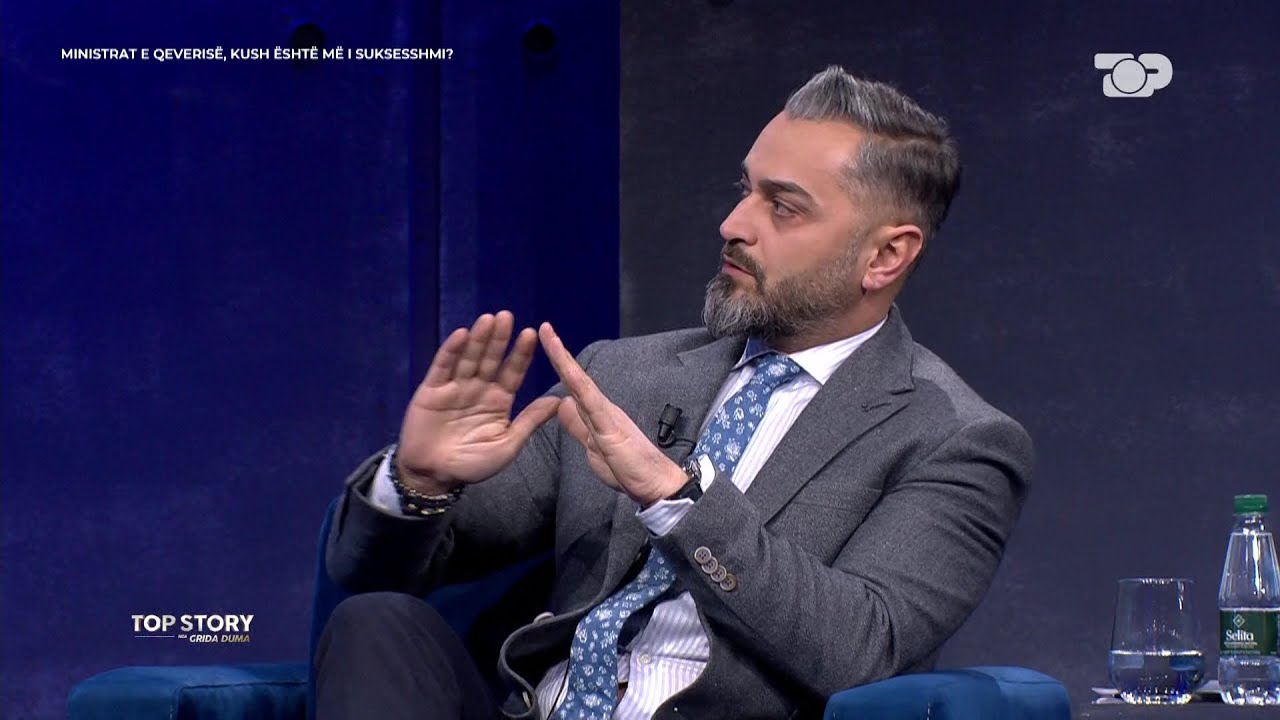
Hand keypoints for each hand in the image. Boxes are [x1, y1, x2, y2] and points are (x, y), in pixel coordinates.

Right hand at [396, 311, 561, 493]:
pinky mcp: (431, 390)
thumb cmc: (473, 464)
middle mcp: (478, 389)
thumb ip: (530, 421)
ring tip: (488, 319)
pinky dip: (451, 350)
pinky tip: (461, 334)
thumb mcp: (508, 444)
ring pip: (469, 358)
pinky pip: (442, 367)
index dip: (520, 353)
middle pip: (490, 359)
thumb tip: (560, 401)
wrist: (434, 476)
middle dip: (499, 339)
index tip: (531, 333)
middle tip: (508, 317)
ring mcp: (455, 387)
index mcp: (498, 400)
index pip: (512, 372)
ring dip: (478, 338)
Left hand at [538, 322, 686, 506]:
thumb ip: (578, 426)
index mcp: (596, 413)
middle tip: (543, 328)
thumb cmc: (628, 469)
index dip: (559, 365)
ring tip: (549, 337)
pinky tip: (568, 373)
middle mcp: (602, 408)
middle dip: (558, 353)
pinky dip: (580, 387)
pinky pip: (592, 404)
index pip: (573, 386)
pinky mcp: (611, 429)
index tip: (545, 344)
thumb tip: (563, 404)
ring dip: (564, 360)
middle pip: (575, 377)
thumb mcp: (592, 447)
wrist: (656, 485)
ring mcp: (607, 416)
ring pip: (581, 383)